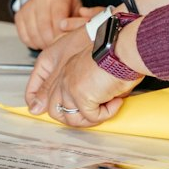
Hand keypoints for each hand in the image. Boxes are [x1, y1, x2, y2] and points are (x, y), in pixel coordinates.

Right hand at [14, 0, 96, 49]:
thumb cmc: (67, 4)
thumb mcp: (78, 8)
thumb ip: (80, 21)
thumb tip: (81, 34)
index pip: (58, 21)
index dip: (62, 34)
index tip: (66, 41)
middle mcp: (40, 0)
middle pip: (44, 29)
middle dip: (52, 42)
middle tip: (59, 46)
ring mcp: (28, 8)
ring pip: (34, 35)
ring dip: (43, 44)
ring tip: (51, 44)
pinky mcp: (19, 16)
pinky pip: (24, 36)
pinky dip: (33, 43)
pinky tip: (41, 40)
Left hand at [24, 25, 138, 126]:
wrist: (122, 48)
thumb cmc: (115, 53)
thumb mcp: (95, 68)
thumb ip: (87, 84)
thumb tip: (94, 102)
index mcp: (63, 68)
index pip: (46, 94)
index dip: (55, 108)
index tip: (72, 115)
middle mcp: (62, 78)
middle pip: (54, 111)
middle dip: (74, 119)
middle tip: (94, 115)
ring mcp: (69, 88)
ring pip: (71, 119)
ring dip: (91, 120)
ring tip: (106, 109)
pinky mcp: (80, 96)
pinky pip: (92, 117)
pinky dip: (107, 113)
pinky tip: (116, 101)